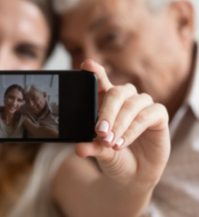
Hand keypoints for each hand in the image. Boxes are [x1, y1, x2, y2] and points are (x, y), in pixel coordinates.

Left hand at [76, 59, 170, 187]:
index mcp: (107, 101)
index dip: (95, 71)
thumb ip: (91, 147)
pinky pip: (146, 116)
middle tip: (100, 131)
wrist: (133, 173)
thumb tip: (79, 148)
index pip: (101, 81)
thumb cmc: (114, 155)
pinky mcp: (158, 115)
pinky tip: (122, 143)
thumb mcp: (100, 151)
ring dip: (120, 124)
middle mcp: (126, 98)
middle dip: (107, 111)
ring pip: (131, 104)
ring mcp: (142, 105)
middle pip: (117, 92)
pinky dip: (132, 130)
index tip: (86, 65)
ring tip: (110, 142)